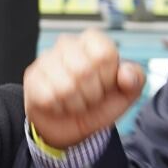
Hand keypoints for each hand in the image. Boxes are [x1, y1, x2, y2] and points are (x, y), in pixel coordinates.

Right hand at [24, 29, 144, 148]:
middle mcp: (67, 43)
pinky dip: (59, 108)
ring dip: (75, 104)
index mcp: (92, 41)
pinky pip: (48, 97)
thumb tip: (125, 74)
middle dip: (91, 94)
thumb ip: (135, 80)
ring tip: (74, 101)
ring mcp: (46, 59)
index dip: (108, 76)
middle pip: (84, 70)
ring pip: (65, 86)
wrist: (72, 126)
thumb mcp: (124, 95)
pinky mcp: (32, 77)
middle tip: (89, 96)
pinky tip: (59, 105)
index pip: (104, 53)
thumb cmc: (98, 104)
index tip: (106, 84)